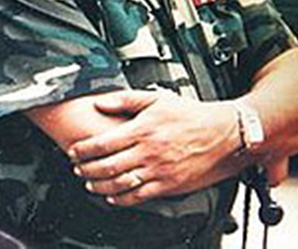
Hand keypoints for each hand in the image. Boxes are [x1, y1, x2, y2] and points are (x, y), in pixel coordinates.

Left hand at [67, 90, 241, 206]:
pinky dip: (121, 199)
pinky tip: (113, 196)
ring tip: (90, 183)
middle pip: (107, 166)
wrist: (223, 134)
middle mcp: (149, 151)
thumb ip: (126, 100)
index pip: (103, 143)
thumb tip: (101, 102)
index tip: (74, 151)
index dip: (84, 149)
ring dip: (100, 186)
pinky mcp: (169, 185)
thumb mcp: (158, 99)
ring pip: (120, 184)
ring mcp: (159, 170)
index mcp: (143, 129)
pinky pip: (139, 196)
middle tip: (77, 168)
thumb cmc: (192, 115)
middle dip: (87, 169)